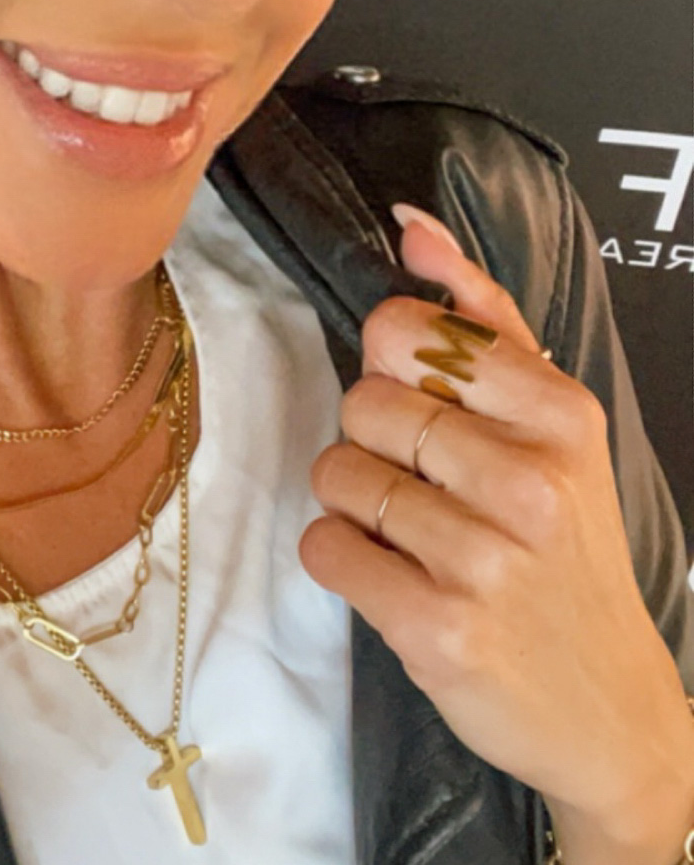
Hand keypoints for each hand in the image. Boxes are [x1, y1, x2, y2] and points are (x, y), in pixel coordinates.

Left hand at [297, 203, 693, 849]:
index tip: (423, 402)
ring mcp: (484, 560)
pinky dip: (339, 559)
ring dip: (352, 503)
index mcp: (560, 413)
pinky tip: (390, 576)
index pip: (408, 331)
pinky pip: (324, 549)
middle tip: (423, 484)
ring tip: (409, 534)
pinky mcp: (436, 629)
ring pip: (334, 475)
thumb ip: (484, 315)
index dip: (391, 364)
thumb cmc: (566, 547)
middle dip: (372, 441)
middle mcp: (529, 481)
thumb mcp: (555, 426)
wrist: (608, 708)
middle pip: (362, 403)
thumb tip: (411, 223)